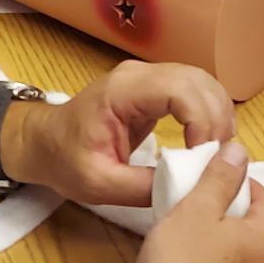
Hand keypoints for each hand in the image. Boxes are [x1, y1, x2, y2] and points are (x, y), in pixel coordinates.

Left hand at [7, 62, 233, 207]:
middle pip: (198, 81)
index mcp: (122, 91)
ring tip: (216, 153)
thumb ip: (142, 187)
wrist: (44, 142)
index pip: (180, 89)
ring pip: (202, 83)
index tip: (203, 156)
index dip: (202, 120)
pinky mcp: (156, 89)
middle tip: (219, 160)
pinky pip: (194, 92)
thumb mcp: (98, 183)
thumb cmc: (64, 159)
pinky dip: (209, 114)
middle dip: (217, 119)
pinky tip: (208, 143)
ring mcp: (149, 78)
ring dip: (218, 115)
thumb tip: (187, 188)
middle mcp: (140, 75)